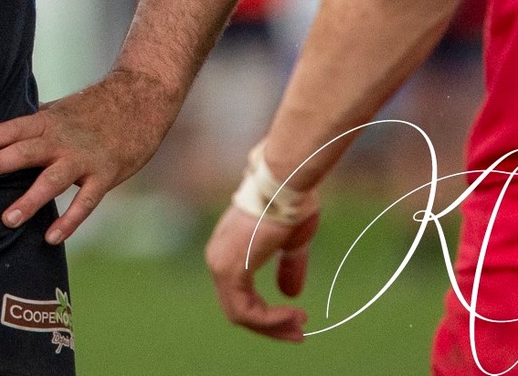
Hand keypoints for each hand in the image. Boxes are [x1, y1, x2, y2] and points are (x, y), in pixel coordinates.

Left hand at [0, 68, 179, 243]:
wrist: (141, 100)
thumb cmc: (96, 107)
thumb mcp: (61, 109)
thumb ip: (36, 123)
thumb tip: (3, 132)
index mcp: (47, 120)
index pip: (10, 129)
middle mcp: (61, 138)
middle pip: (25, 151)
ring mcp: (83, 158)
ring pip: (51, 180)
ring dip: (29, 200)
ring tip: (7, 219)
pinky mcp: (105, 174)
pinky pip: (85, 202)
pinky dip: (69, 221)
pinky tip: (51, 238)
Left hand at [205, 203, 318, 341]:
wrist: (286, 183)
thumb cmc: (290, 205)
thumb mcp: (291, 243)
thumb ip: (288, 268)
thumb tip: (290, 294)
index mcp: (228, 250)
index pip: (239, 295)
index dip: (267, 314)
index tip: (297, 319)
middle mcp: (217, 258)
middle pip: (238, 308)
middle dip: (271, 326)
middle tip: (300, 334)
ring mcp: (220, 264)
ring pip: (241, 314)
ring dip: (273, 326)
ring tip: (300, 327)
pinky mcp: (230, 269)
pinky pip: (246, 310)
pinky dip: (270, 320)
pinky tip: (294, 316)